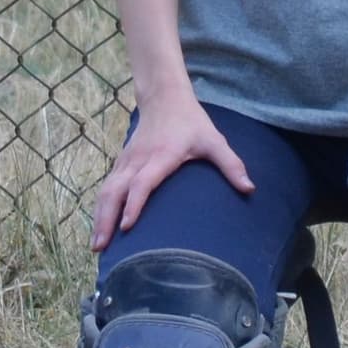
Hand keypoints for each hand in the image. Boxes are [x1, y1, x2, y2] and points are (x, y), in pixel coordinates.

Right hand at [89, 95, 253, 246]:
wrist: (164, 98)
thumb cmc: (191, 123)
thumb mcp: (214, 140)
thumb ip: (231, 164)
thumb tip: (250, 189)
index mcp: (160, 156)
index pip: (142, 182)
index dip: (134, 204)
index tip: (127, 226)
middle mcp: (138, 160)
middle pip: (115, 191)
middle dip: (106, 219)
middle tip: (100, 248)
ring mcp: (126, 161)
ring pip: (107, 191)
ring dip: (99, 218)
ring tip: (97, 246)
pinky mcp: (121, 164)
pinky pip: (107, 187)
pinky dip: (100, 208)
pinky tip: (100, 228)